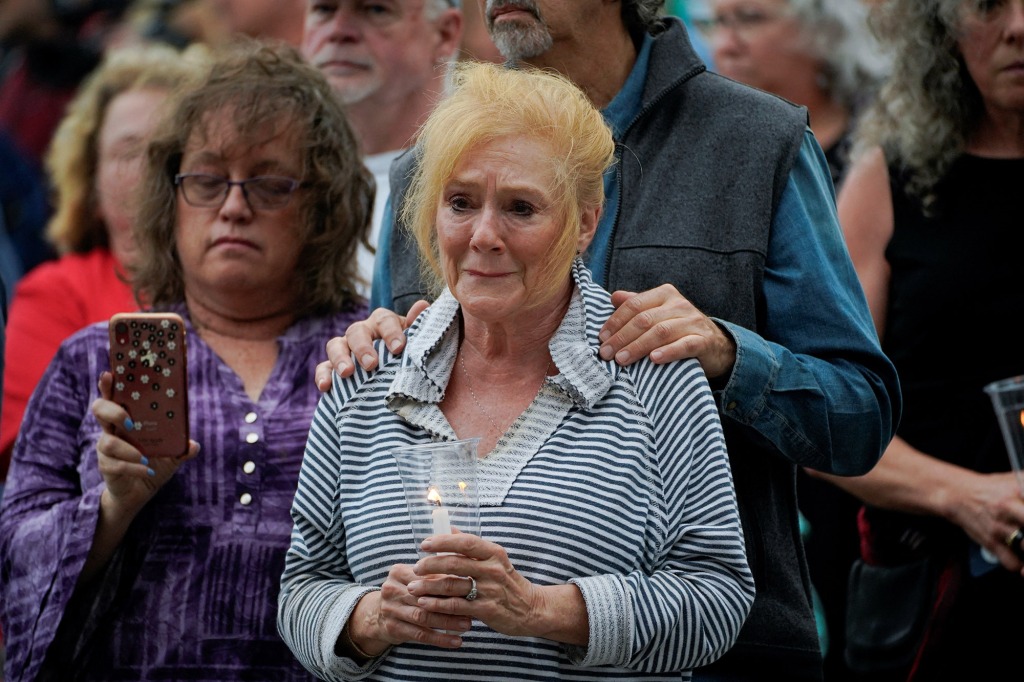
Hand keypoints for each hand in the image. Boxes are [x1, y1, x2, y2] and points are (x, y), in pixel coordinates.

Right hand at [91, 371, 198, 517]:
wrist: (139, 493)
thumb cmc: (152, 465)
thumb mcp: (171, 455)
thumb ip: (181, 448)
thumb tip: (193, 445)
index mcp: (125, 420)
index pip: (112, 397)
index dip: (108, 386)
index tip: (109, 374)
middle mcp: (111, 431)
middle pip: (99, 410)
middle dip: (113, 411)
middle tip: (131, 422)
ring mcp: (105, 449)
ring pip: (106, 442)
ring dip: (128, 449)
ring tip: (145, 456)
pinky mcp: (106, 467)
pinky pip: (115, 465)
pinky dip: (134, 467)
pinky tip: (147, 471)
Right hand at [314, 300, 429, 390]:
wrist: (395, 379)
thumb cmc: (407, 356)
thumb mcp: (416, 343)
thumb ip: (417, 327)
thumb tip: (422, 305)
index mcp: (383, 324)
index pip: (384, 320)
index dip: (390, 332)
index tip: (398, 348)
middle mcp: (362, 332)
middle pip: (356, 331)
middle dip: (363, 347)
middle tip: (371, 364)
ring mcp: (345, 348)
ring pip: (335, 345)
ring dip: (340, 358)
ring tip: (347, 373)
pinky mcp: (332, 367)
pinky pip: (323, 367)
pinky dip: (322, 375)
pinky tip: (325, 387)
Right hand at [353, 563, 471, 653]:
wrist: (376, 615)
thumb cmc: (406, 594)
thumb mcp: (414, 580)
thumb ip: (434, 575)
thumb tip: (467, 575)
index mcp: (398, 572)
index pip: (426, 576)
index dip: (449, 582)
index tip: (470, 588)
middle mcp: (391, 589)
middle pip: (425, 596)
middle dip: (451, 604)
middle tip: (472, 609)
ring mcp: (390, 609)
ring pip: (424, 617)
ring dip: (448, 622)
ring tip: (467, 625)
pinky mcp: (393, 628)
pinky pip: (420, 635)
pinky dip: (440, 638)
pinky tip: (456, 641)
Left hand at [409, 533, 553, 639]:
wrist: (532, 608)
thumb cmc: (508, 582)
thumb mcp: (495, 559)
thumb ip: (472, 546)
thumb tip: (449, 528)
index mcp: (494, 553)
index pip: (465, 541)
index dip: (442, 541)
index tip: (424, 544)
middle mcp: (493, 569)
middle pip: (454, 562)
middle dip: (429, 564)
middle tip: (415, 568)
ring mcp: (490, 590)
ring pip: (451, 585)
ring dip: (428, 585)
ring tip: (413, 586)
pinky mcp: (487, 610)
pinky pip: (456, 606)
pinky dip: (437, 604)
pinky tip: (424, 603)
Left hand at [600, 285, 735, 379]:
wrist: (715, 345)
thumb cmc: (679, 329)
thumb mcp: (658, 313)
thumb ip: (637, 304)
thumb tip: (613, 297)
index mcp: (664, 294)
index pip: (634, 305)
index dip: (616, 321)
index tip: (601, 338)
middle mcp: (679, 305)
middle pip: (645, 319)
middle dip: (622, 337)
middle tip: (606, 353)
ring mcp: (693, 322)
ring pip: (661, 332)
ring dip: (638, 346)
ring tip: (622, 360)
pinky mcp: (704, 341)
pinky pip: (685, 345)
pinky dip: (668, 352)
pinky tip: (654, 359)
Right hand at [946, 470, 1023, 574]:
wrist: (958, 495)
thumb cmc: (990, 489)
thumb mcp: (1017, 479)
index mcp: (1020, 490)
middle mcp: (1011, 507)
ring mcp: (1001, 526)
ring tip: (1023, 545)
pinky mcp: (991, 541)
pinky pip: (1013, 562)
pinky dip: (1019, 564)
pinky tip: (1019, 557)